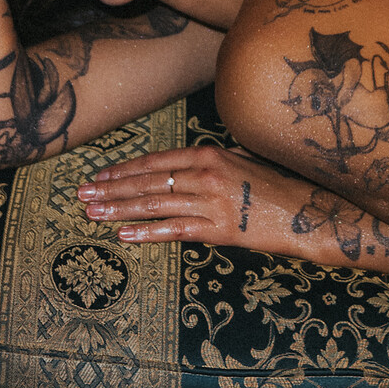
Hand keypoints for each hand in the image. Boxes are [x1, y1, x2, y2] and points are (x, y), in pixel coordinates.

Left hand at [76, 145, 321, 257]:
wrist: (307, 211)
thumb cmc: (274, 184)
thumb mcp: (241, 160)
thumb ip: (210, 161)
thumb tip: (182, 167)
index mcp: (210, 153)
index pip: (156, 162)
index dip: (124, 169)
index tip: (99, 175)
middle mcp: (206, 174)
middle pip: (148, 183)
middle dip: (111, 189)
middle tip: (82, 194)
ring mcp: (212, 202)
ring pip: (155, 206)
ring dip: (119, 210)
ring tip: (93, 213)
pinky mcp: (220, 230)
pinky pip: (175, 231)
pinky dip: (147, 232)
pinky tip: (124, 234)